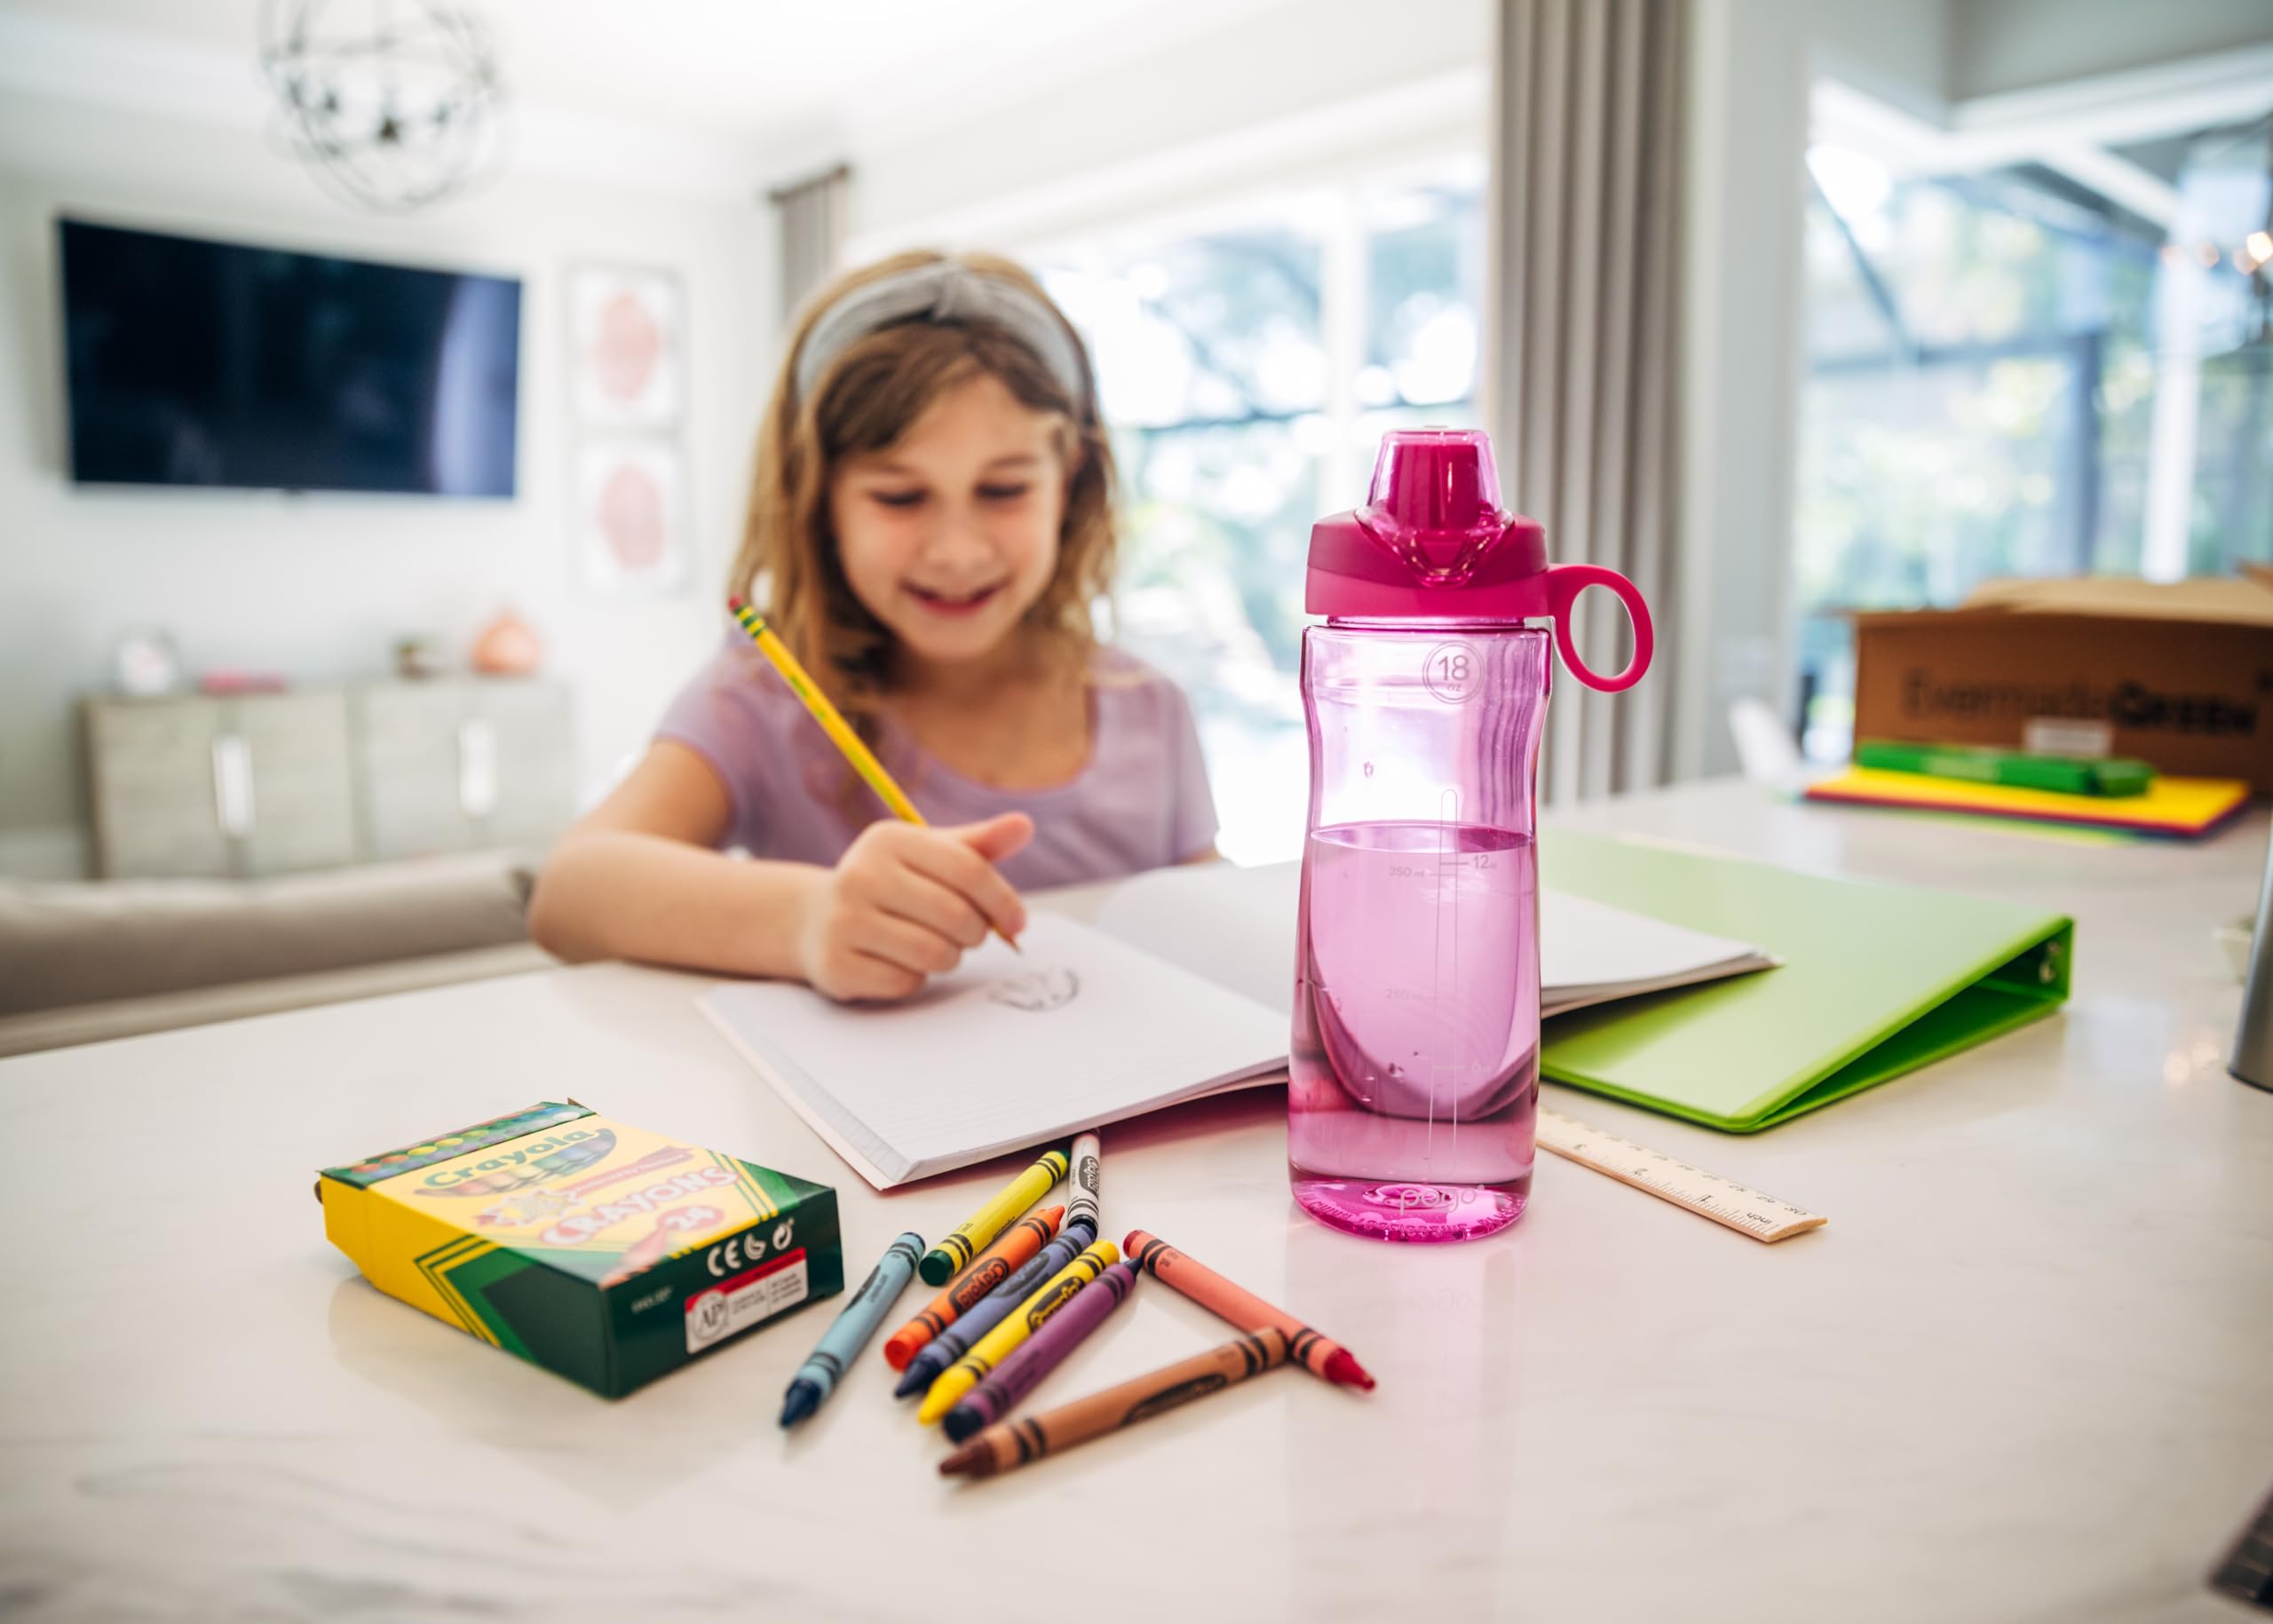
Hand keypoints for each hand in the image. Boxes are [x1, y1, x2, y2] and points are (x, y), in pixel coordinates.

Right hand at [795, 813, 1032, 1000]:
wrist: (816, 919)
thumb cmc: (891, 885)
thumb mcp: (930, 856)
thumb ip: (978, 845)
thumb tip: (1024, 825)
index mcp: (889, 840)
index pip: (968, 869)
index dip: (1003, 900)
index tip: (1018, 922)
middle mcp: (860, 875)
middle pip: (955, 915)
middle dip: (975, 933)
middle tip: (968, 934)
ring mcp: (844, 921)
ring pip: (934, 953)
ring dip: (949, 957)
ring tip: (936, 947)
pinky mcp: (836, 964)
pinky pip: (905, 982)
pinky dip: (915, 979)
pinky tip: (899, 962)